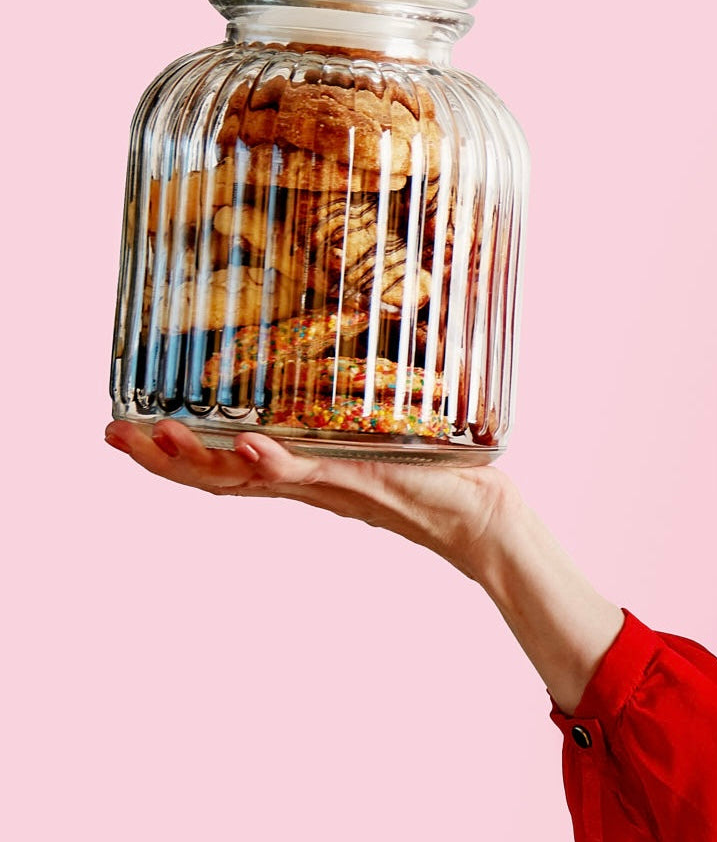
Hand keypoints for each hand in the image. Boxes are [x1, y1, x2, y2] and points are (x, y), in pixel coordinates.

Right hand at [103, 419, 518, 584]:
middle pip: (211, 477)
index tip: (120, 427)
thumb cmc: (433, 467)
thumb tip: (357, 329)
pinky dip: (272, 462)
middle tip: (113, 435)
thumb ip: (355, 393)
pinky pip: (303, 474)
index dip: (166, 451)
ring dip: (198, 459)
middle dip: (158, 459)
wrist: (477, 512)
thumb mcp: (379, 424)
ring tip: (159, 437)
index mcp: (295, 467)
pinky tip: (247, 445)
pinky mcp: (355, 481)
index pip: (217, 462)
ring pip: (243, 478)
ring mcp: (322, 482)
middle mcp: (299, 479)